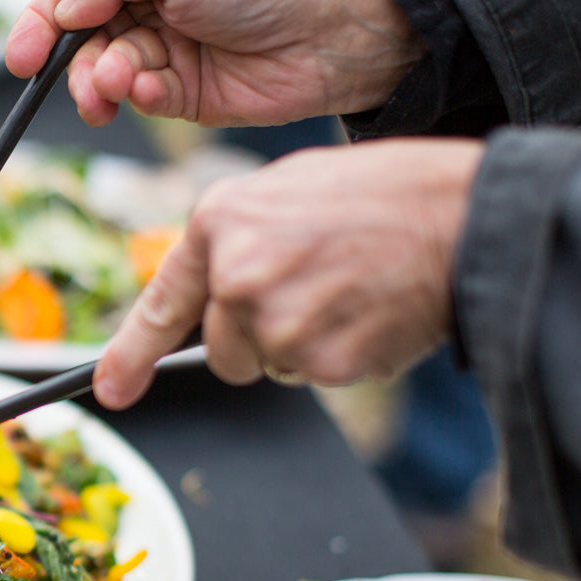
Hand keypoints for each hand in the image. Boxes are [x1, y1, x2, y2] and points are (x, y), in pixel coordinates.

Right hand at [5, 0, 422, 126]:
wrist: (329, 34)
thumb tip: (62, 9)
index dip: (40, 23)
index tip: (22, 59)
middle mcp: (149, 7)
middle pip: (81, 42)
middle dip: (75, 65)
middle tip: (88, 80)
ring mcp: (165, 52)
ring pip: (106, 76)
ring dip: (104, 84)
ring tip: (120, 85)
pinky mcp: (184, 95)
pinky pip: (141, 101)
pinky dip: (139, 98)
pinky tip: (152, 91)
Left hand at [93, 138, 485, 407]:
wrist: (467, 215)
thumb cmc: (386, 195)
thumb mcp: (289, 190)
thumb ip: (236, 240)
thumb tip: (206, 297)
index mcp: (221, 222)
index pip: (162, 303)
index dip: (130, 354)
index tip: (112, 390)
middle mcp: (237, 274)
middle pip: (222, 349)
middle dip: (257, 337)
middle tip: (314, 291)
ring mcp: (276, 322)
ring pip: (268, 365)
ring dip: (302, 344)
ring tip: (348, 290)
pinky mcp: (321, 361)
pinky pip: (315, 375)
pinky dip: (343, 355)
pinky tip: (370, 311)